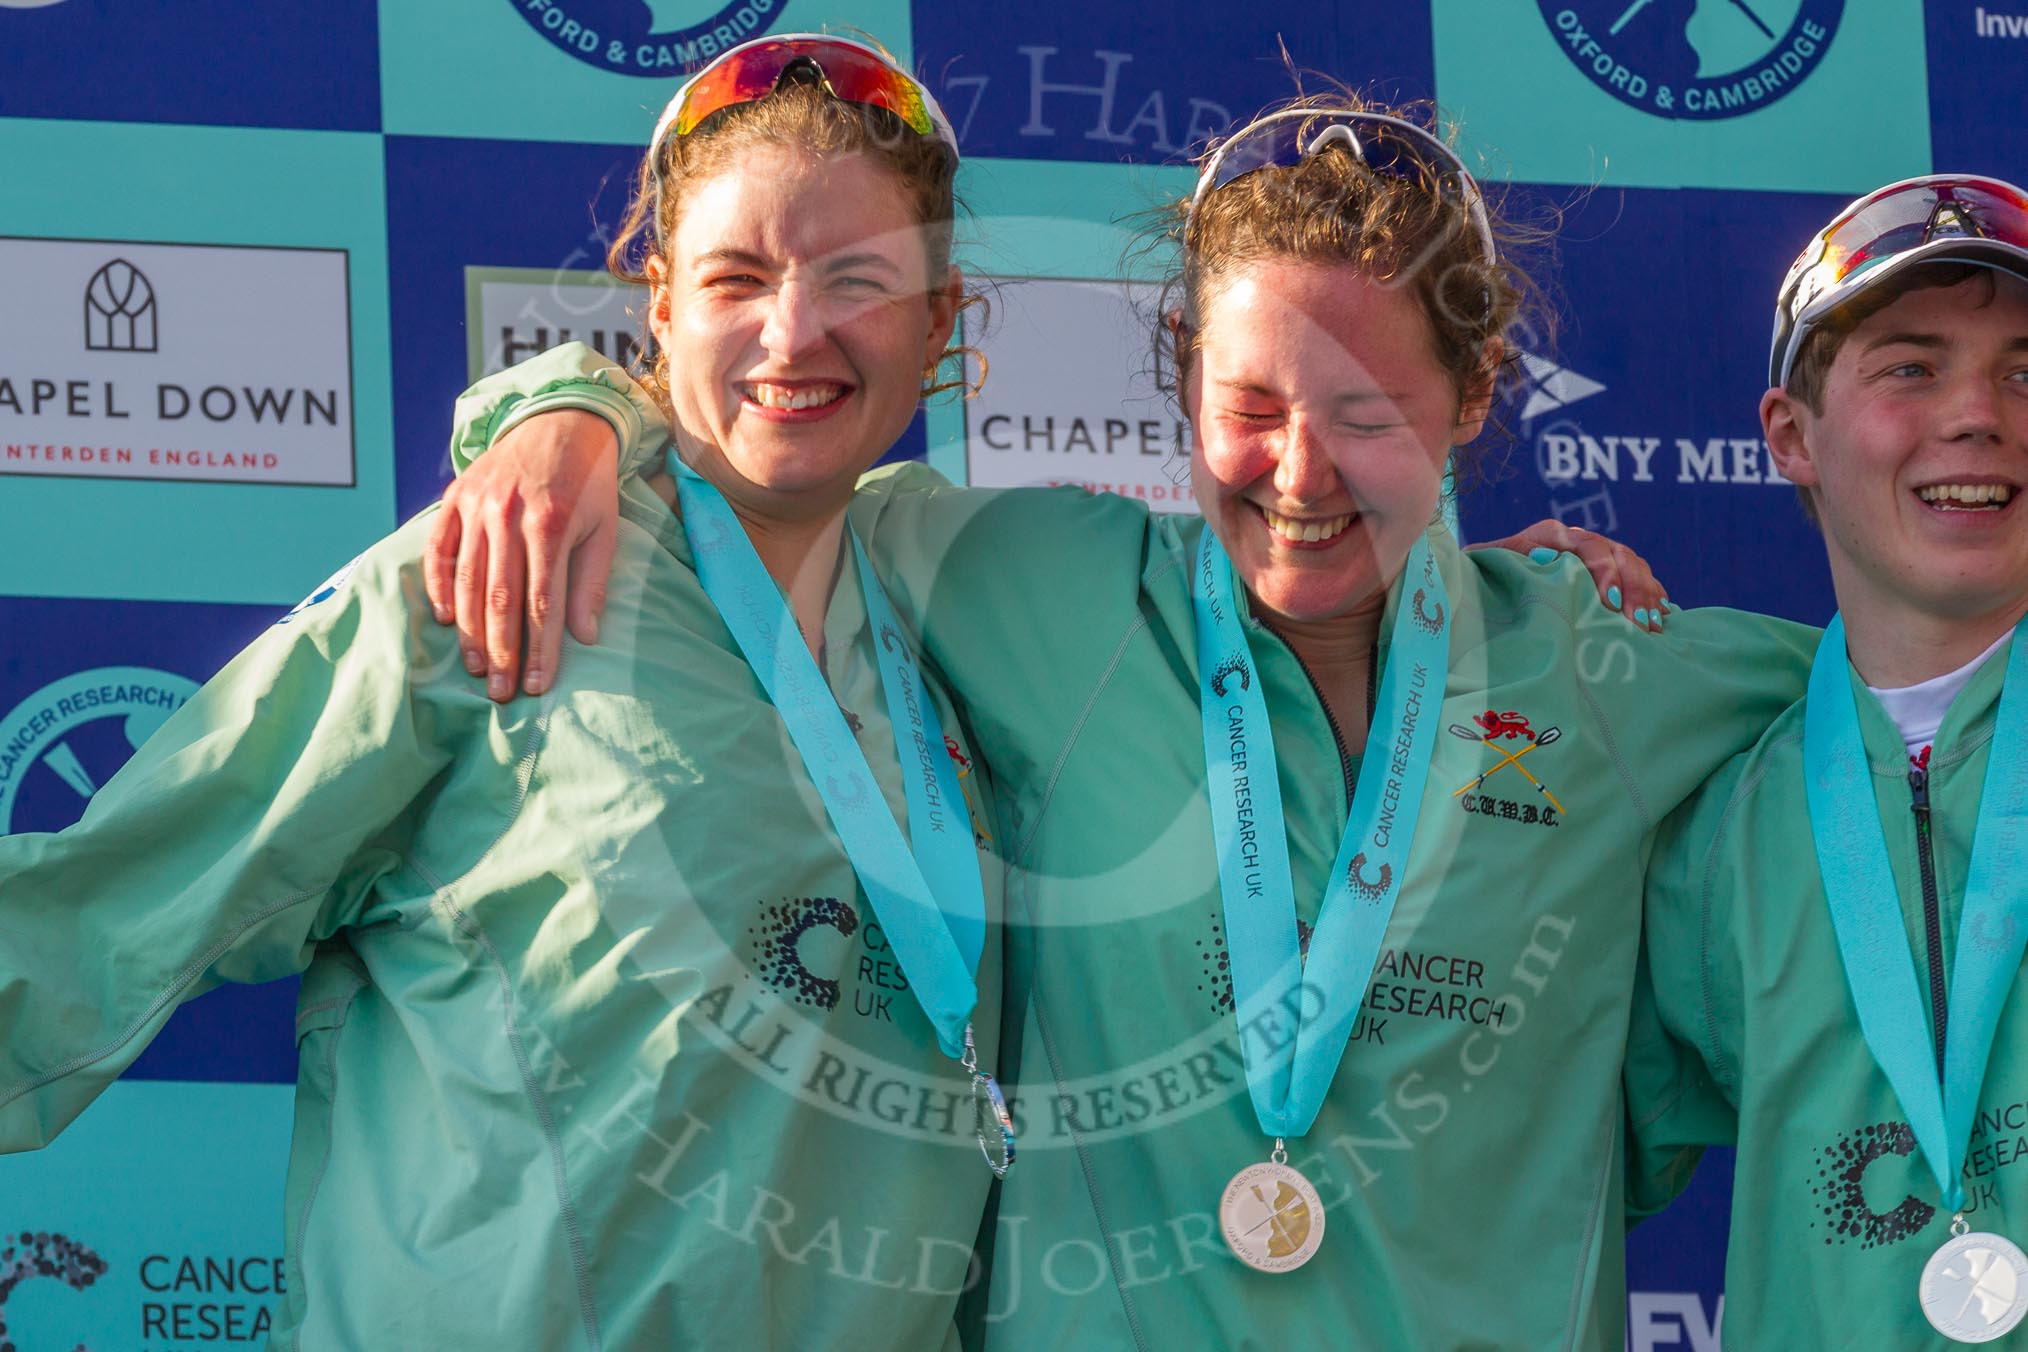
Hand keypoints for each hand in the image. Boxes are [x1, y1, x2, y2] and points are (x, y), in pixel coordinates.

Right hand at [424, 409, 621, 699]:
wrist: (559, 422)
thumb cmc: (589, 484)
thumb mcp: (605, 529)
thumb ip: (591, 583)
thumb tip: (584, 637)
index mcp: (551, 525)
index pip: (542, 602)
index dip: (539, 649)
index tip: (536, 686)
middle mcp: (509, 515)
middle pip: (500, 598)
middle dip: (501, 651)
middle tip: (500, 693)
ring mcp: (477, 505)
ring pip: (468, 580)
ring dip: (470, 630)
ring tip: (476, 668)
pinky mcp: (456, 497)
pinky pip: (440, 549)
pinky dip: (439, 585)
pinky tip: (447, 619)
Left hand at [1468, 520, 1669, 630]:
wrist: (1487, 580)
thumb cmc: (1485, 576)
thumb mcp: (1489, 565)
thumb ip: (1509, 558)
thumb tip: (1542, 559)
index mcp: (1551, 534)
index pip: (1589, 544)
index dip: (1603, 570)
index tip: (1608, 601)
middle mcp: (1579, 541)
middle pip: (1620, 555)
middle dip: (1633, 589)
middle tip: (1636, 622)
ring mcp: (1598, 556)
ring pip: (1635, 566)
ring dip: (1646, 595)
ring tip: (1652, 626)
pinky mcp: (1609, 574)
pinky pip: (1641, 579)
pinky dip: (1652, 597)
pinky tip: (1661, 616)